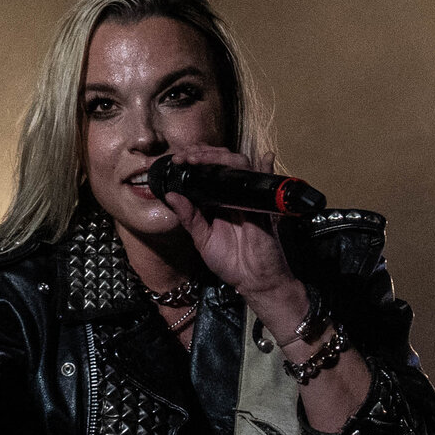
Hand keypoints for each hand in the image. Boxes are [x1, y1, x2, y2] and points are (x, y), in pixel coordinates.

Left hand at [159, 145, 305, 323]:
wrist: (253, 281)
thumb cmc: (230, 262)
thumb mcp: (202, 239)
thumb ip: (188, 217)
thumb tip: (170, 195)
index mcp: (216, 200)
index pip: (206, 170)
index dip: (193, 159)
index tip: (176, 159)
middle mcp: (232, 194)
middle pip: (221, 161)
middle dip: (202, 153)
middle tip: (184, 156)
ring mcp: (248, 197)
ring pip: (238, 165)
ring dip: (218, 158)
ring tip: (198, 158)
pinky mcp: (262, 205)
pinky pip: (263, 182)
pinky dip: (264, 167)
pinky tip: (263, 158)